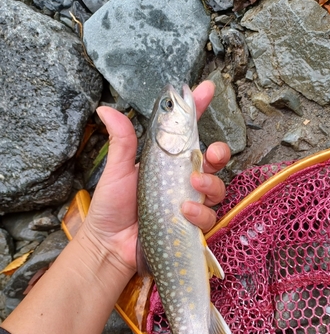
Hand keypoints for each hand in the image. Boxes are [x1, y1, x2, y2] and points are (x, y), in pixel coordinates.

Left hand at [83, 81, 229, 276]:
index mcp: (166, 161)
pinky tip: (184, 212)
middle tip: (212, 153)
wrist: (110, 244)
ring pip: (217, 187)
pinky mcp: (192, 224)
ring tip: (192, 185)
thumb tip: (106, 108)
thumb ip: (121, 141)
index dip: (197, 109)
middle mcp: (182, 179)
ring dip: (210, 183)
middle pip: (214, 160)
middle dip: (219, 153)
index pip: (186, 132)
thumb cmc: (112, 206)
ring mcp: (190, 201)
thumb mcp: (117, 170)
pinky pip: (209, 215)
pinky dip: (200, 212)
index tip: (206, 89)